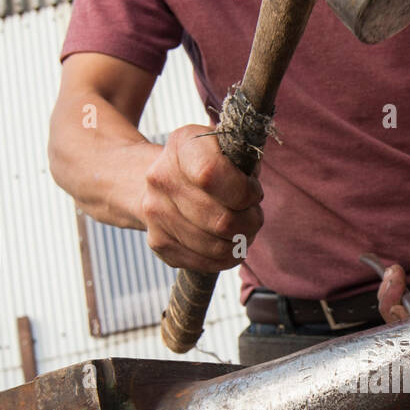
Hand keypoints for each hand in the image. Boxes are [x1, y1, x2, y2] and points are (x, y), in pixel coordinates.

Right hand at [141, 125, 263, 271]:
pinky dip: (226, 258)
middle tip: (254, 216)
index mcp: (182, 146)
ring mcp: (155, 213)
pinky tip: (229, 244)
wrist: (163, 181)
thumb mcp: (227, 148)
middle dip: (250, 222)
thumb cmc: (210, 164)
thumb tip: (253, 192)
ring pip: (216, 247)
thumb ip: (244, 162)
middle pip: (221, 220)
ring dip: (240, 242)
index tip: (253, 193)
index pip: (211, 175)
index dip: (244, 192)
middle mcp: (161, 178)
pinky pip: (204, 263)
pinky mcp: (159, 242)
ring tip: (243, 230)